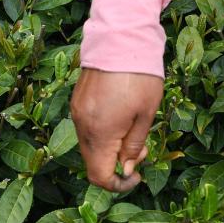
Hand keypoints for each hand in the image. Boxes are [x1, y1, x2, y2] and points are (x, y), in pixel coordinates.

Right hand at [70, 69, 162, 191]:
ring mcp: (77, 112)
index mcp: (100, 133)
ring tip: (133, 129)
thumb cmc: (139, 75)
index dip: (118, 184)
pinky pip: (88, 128)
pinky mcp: (78, 101)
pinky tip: (121, 117)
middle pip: (93, 162)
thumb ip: (134, 145)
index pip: (99, 176)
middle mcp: (82, 125)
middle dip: (117, 164)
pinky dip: (103, 133)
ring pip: (90, 145)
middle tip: (142, 149)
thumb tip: (127, 169)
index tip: (136, 176)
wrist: (120, 37)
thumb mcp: (146, 114)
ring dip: (111, 148)